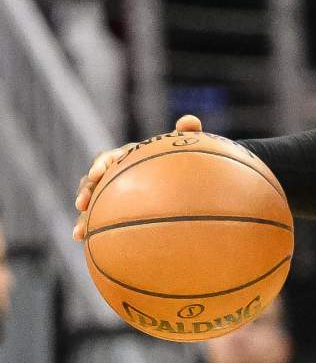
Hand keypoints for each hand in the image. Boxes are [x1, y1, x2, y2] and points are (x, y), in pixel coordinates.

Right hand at [72, 115, 202, 239]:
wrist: (183, 183)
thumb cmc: (183, 162)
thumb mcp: (186, 148)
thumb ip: (187, 133)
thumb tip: (189, 121)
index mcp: (127, 157)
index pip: (110, 158)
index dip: (102, 164)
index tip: (98, 173)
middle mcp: (115, 174)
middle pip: (93, 181)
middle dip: (86, 191)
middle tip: (82, 203)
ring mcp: (112, 193)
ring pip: (91, 202)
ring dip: (83, 215)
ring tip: (80, 231)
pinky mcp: (113, 210)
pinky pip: (98, 219)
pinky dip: (89, 227)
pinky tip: (84, 241)